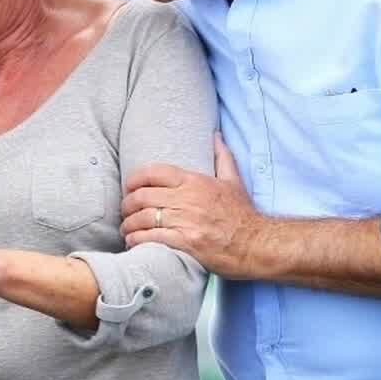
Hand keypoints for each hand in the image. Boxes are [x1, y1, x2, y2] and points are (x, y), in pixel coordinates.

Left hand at [119, 134, 265, 277]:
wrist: (255, 243)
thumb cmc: (242, 214)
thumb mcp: (233, 181)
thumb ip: (222, 157)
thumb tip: (216, 135)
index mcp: (194, 182)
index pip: (154, 172)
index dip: (135, 179)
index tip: (129, 187)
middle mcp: (187, 199)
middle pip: (143, 196)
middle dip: (127, 204)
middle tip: (125, 211)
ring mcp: (185, 221)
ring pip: (143, 218)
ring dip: (129, 224)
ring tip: (126, 229)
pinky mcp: (185, 242)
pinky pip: (151, 238)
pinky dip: (137, 240)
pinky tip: (133, 241)